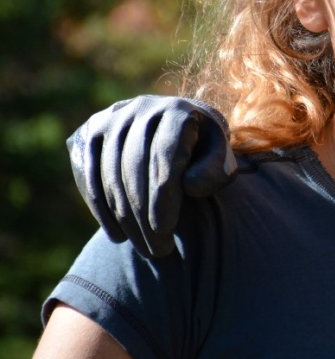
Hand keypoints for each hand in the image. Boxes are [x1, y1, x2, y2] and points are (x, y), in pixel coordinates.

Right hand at [66, 96, 236, 257]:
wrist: (178, 129)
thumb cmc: (205, 152)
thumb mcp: (223, 159)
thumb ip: (215, 171)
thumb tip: (188, 185)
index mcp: (177, 111)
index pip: (164, 156)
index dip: (162, 196)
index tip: (164, 231)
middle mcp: (140, 108)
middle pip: (134, 168)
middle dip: (143, 215)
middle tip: (157, 251)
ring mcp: (111, 118)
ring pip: (109, 174)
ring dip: (122, 217)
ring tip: (143, 248)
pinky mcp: (88, 133)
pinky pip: (87, 174)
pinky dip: (99, 207)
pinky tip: (116, 234)